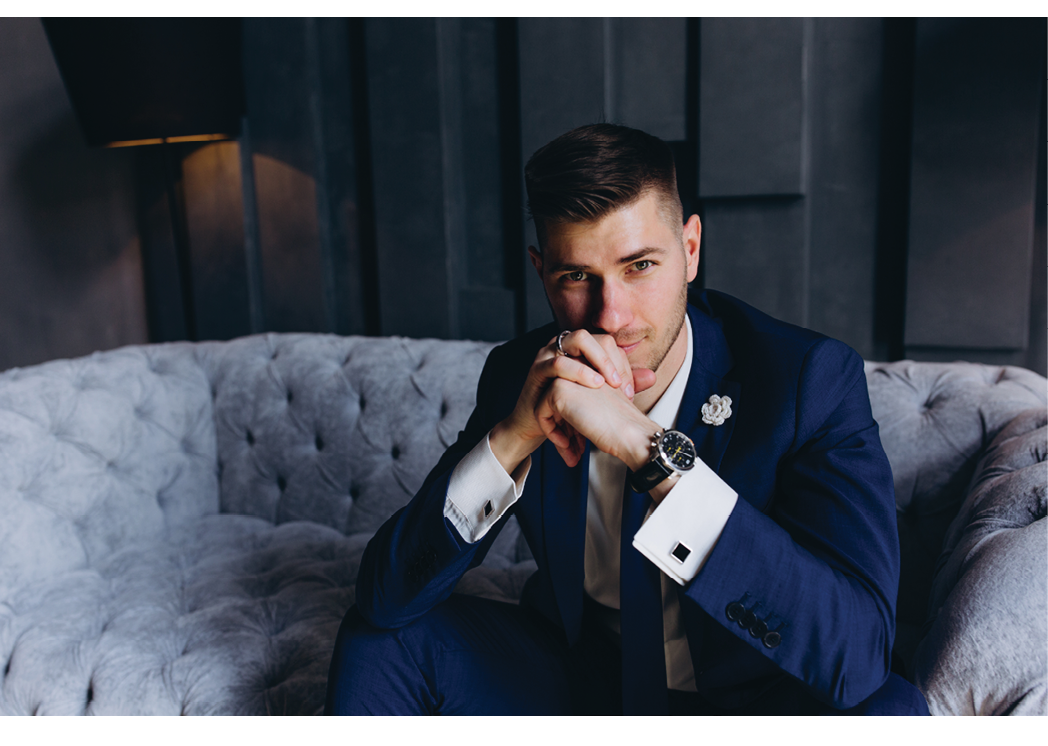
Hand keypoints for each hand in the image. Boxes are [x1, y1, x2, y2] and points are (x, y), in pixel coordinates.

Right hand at [489, 330, 653, 473]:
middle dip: (605, 359)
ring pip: (569, 345)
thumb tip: (652, 376)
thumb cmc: (570, 408)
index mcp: (579, 349)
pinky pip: (554, 366)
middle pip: (586, 336)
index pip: (606, 342)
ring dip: (587, 368)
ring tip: (601, 389)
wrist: (542, 427)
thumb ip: (623, 384)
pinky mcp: (536, 371)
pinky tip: (580, 402)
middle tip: (617, 385)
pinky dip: (571, 382)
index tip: (628, 391)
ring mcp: (547, 355)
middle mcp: (562, 346)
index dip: (620, 364)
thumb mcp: (600, 397)